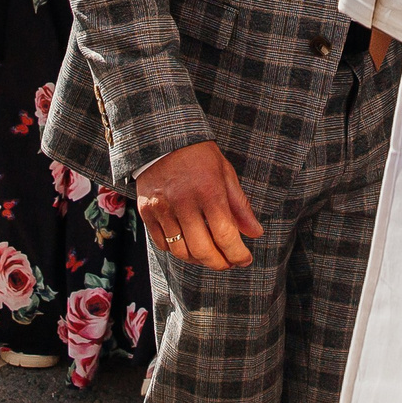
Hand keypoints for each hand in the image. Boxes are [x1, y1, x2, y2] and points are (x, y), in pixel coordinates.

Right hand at [136, 139, 262, 270]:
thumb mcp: (225, 174)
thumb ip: (240, 206)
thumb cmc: (200, 156)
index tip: (245, 259)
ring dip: (198, 259)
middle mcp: (183, 201)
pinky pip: (162, 244)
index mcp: (208, 190)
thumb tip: (256, 233)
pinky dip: (177, 250)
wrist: (163, 139)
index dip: (237, 253)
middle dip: (219, 263)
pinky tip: (188, 245)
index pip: (225, 235)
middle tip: (228, 263)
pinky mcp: (145, 211)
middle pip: (202, 249)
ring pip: (181, 251)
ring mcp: (161, 208)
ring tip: (209, 255)